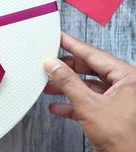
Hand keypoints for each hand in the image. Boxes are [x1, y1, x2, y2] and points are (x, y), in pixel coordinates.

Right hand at [43, 33, 135, 151]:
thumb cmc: (123, 138)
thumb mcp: (88, 105)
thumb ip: (68, 82)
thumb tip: (53, 65)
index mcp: (127, 77)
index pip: (94, 54)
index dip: (73, 45)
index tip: (60, 38)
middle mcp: (125, 85)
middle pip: (89, 69)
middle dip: (66, 70)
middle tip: (50, 64)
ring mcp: (118, 99)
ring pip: (87, 86)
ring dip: (67, 88)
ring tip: (48, 86)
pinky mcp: (110, 112)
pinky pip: (89, 101)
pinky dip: (72, 103)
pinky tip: (57, 106)